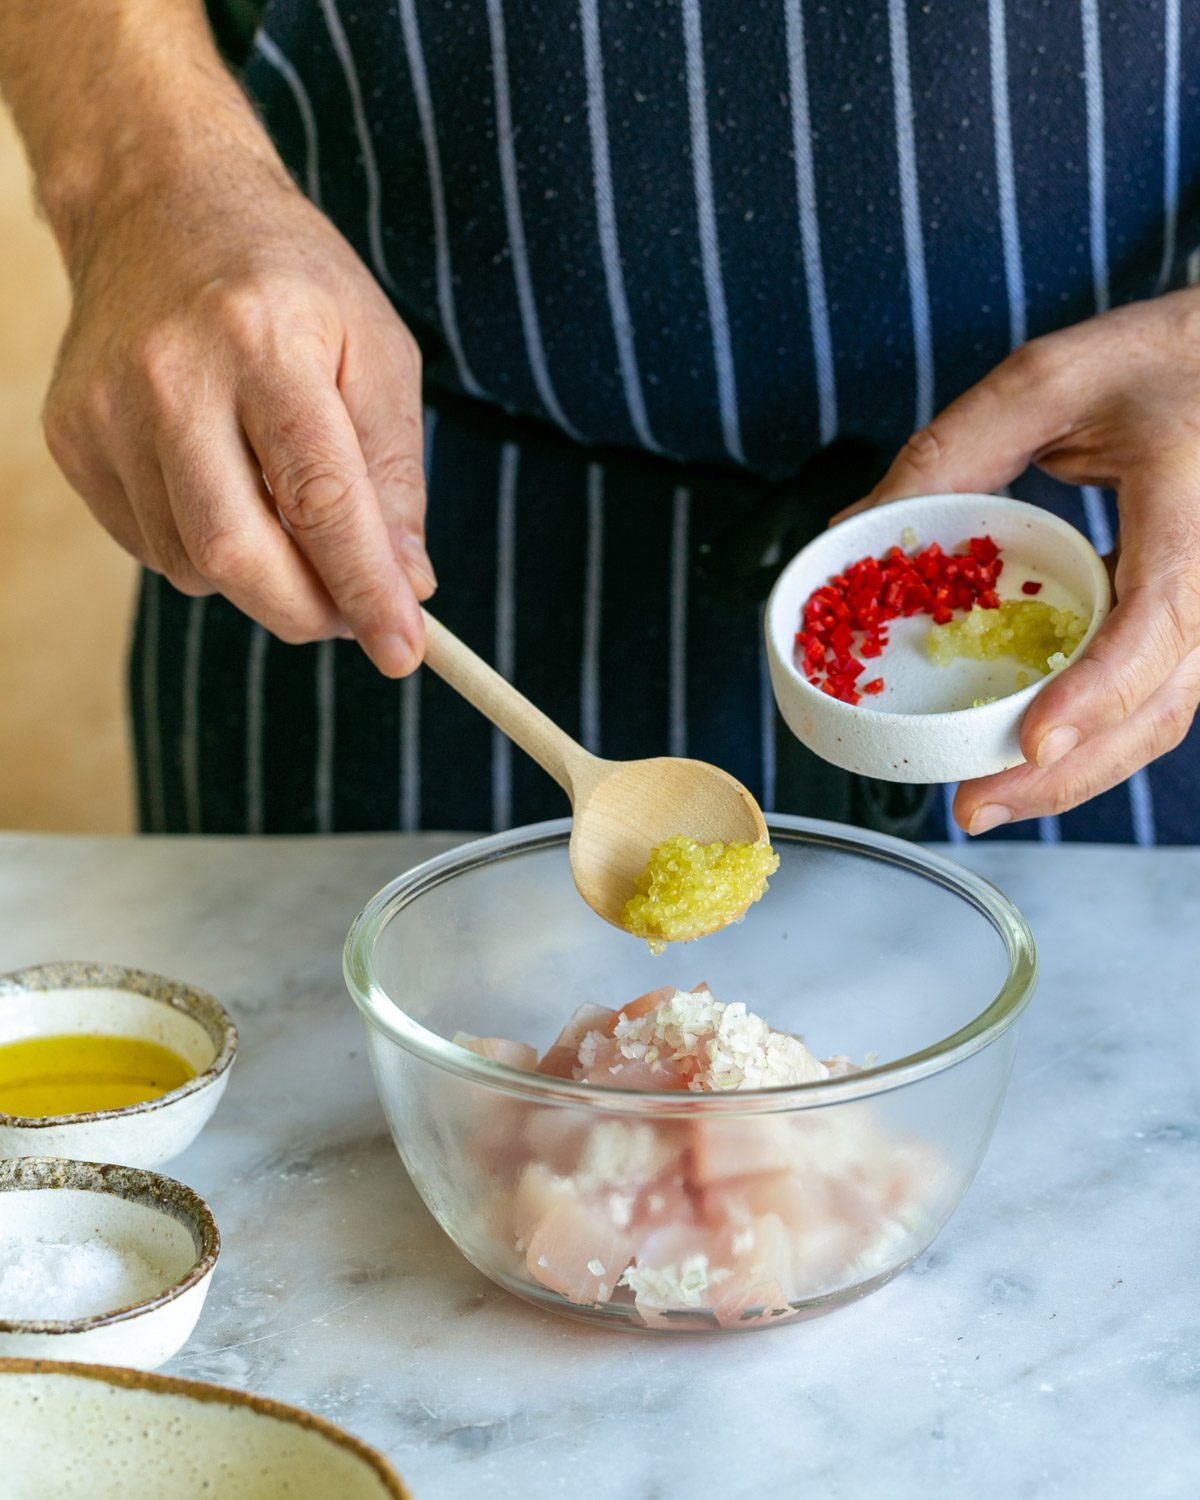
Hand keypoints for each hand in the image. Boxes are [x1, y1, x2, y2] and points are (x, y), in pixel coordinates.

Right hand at [42, 147, 432, 675]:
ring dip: (262, 574)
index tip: (405, 652)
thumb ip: (395, 472)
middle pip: (239, 553)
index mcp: (263, 341)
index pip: (321, 500)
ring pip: (196, 565)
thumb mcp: (376, 350)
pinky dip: (207, 550)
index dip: (365, 589)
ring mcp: (105, 410)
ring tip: (285, 506)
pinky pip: (154, 547)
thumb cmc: (290, 282)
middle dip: (309, 610)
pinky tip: (225, 485)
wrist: (157, 204)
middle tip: (353, 615)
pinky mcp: (71, 438)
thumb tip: (407, 583)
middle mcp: (170, 376)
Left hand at [845, 289, 1199, 832]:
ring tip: (987, 799)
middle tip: (974, 804)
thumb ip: (950, 452)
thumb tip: (851, 534)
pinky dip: (1093, 736)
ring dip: (1078, 771)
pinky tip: (1026, 755)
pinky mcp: (1194, 619)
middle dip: (1069, 768)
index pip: (1161, 613)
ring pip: (1164, 713)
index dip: (1099, 688)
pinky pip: (1154, 694)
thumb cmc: (1152, 361)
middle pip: (1163, 700)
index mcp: (1191, 500)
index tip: (1031, 738)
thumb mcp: (1045, 381)